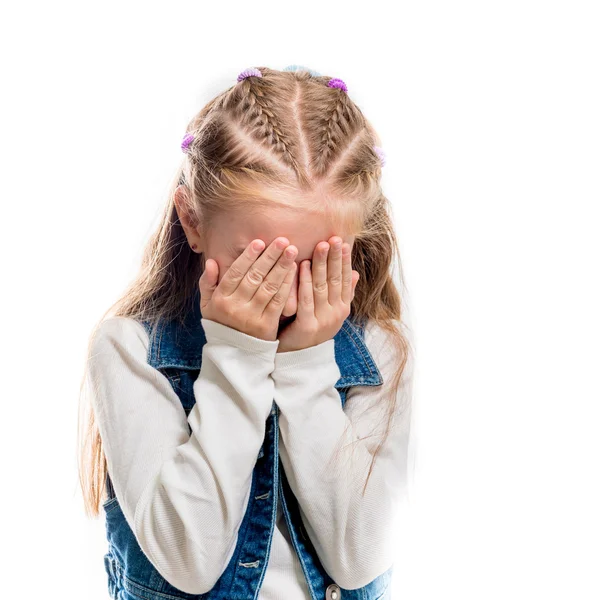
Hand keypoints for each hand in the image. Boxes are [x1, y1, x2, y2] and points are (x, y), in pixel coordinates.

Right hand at [199, 237, 297, 341]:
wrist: (235, 355)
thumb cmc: (221, 323)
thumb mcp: (207, 306)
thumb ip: (207, 283)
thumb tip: (212, 262)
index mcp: (220, 300)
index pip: (235, 273)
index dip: (247, 257)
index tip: (259, 242)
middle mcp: (236, 307)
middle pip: (254, 277)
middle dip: (269, 257)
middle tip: (282, 240)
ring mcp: (252, 316)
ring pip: (268, 287)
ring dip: (281, 267)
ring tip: (291, 250)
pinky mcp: (268, 325)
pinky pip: (279, 301)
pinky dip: (287, 284)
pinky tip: (294, 270)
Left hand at [276, 236, 358, 352]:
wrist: (298, 358)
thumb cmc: (311, 328)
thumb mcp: (330, 311)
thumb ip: (342, 293)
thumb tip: (355, 273)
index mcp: (343, 308)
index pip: (345, 280)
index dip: (345, 261)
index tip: (343, 242)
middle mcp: (336, 314)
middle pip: (335, 280)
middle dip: (335, 258)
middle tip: (333, 238)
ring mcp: (323, 320)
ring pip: (322, 287)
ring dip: (322, 265)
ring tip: (320, 246)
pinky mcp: (307, 326)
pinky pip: (306, 299)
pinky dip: (305, 281)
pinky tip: (302, 265)